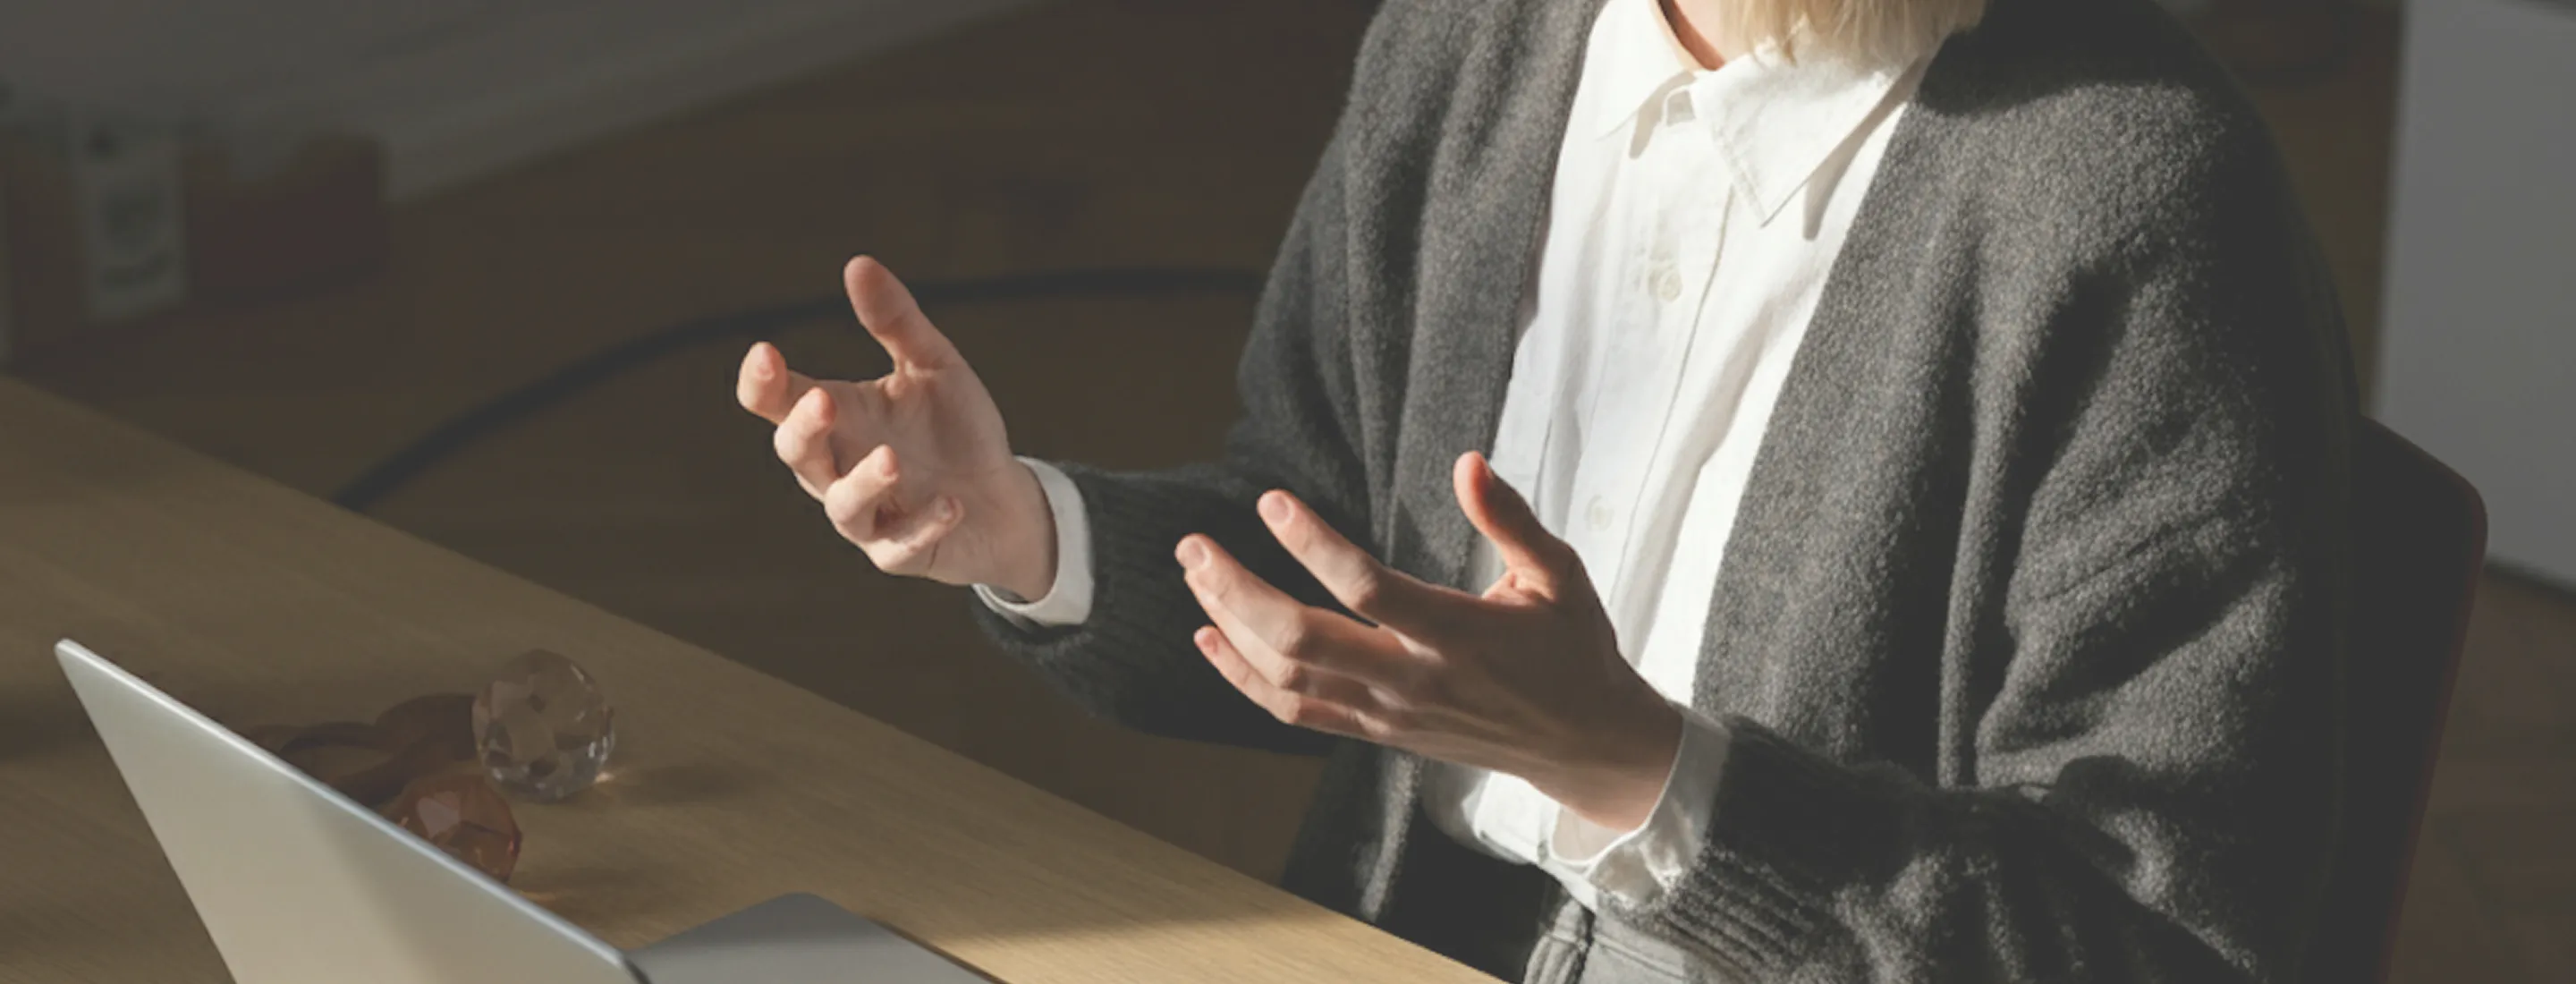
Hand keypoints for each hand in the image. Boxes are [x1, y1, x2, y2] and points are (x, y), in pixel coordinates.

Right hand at [736, 257, 1055, 597]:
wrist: (1002, 496)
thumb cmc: (956, 429)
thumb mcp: (934, 366)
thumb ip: (897, 322)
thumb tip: (858, 263)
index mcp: (838, 418)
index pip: (778, 402)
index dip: (763, 383)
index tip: (764, 352)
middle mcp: (839, 468)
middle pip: (797, 454)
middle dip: (803, 429)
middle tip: (822, 399)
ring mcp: (869, 515)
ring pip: (842, 507)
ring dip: (863, 482)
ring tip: (893, 459)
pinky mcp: (902, 551)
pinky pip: (900, 545)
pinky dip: (921, 524)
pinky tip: (949, 503)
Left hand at [1178, 452, 1681, 830]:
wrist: (1582, 742)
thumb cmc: (1572, 648)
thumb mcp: (1558, 574)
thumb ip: (1510, 519)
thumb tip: (1469, 462)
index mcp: (1459, 634)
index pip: (1367, 589)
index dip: (1312, 544)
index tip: (1271, 501)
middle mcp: (1414, 680)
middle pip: (1304, 640)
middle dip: (1237, 591)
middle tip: (1193, 546)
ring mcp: (1389, 714)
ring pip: (1288, 678)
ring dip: (1232, 627)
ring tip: (1196, 576)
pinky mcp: (1377, 733)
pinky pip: (1296, 712)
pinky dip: (1243, 680)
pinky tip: (1209, 640)